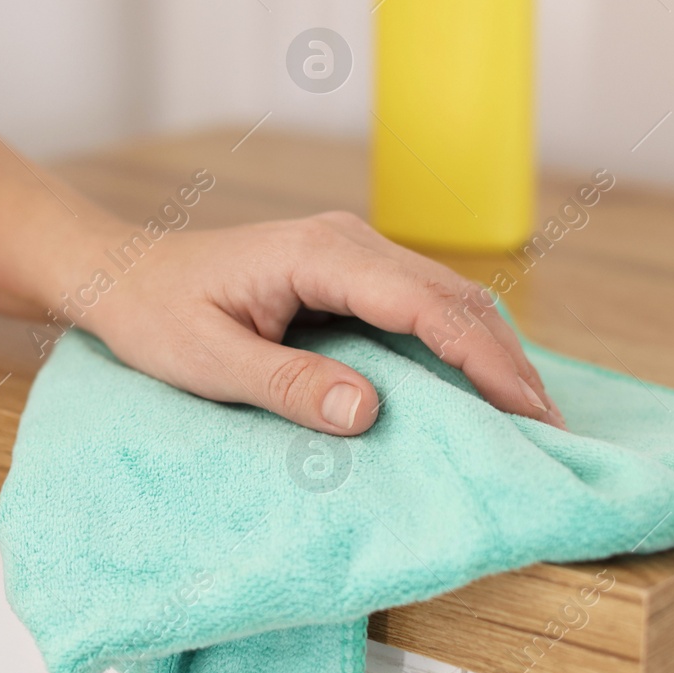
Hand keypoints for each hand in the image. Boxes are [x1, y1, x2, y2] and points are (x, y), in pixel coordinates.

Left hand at [82, 212, 562, 435]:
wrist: (122, 273)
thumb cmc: (156, 315)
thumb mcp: (209, 363)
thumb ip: (287, 385)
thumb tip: (368, 412)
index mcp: (320, 254)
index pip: (428, 307)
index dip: (485, 362)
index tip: (530, 416)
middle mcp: (347, 240)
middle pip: (454, 297)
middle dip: (507, 362)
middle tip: (551, 431)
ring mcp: (351, 251)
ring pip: (446, 297)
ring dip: (490, 352)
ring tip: (529, 415)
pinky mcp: (347, 271)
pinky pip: (420, 304)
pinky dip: (458, 342)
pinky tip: (478, 385)